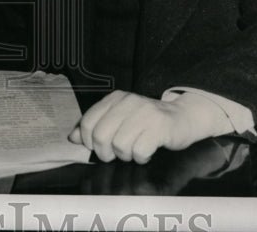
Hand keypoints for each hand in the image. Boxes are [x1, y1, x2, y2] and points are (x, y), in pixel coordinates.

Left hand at [68, 91, 222, 163]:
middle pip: (101, 136)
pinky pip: (139, 151)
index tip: (100, 147)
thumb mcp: (119, 118)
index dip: (89, 141)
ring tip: (134, 150)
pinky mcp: (159, 126)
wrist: (183, 117)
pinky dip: (141, 157)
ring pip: (119, 145)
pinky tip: (146, 152)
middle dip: (106, 153)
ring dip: (126, 156)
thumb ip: (96, 126)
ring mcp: (144, 113)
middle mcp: (128, 102)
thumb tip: (74, 137)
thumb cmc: (148, 122)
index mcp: (115, 98)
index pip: (88, 122)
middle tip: (117, 154)